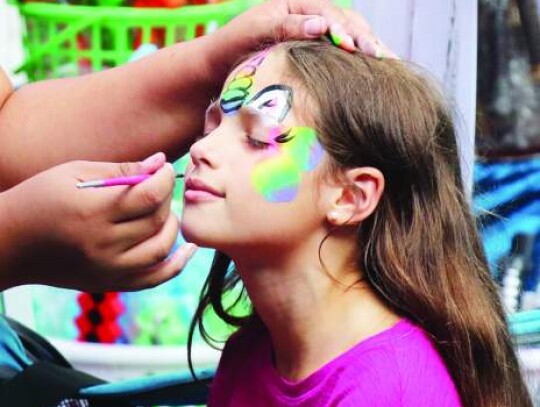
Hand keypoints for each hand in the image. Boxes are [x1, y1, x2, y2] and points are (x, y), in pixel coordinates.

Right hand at [0, 152, 195, 291]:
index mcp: (91, 211)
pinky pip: (153, 278)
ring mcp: (107, 268)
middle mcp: (102, 244)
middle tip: (159, 186)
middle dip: (167, 198)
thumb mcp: (73, 172)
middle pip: (157, 220)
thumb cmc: (41, 198)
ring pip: (161, 248)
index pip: (148, 194)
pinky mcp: (109, 282)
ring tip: (164, 211)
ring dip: (172, 226)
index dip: (164, 178)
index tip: (164, 168)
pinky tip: (188, 248)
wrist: (10, 243)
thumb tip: (160, 162)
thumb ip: (121, 170)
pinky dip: (176, 264)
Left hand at [207, 0, 395, 77]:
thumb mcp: (259, 30)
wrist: (222, 62)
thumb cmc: (236, 43)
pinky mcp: (317, 52)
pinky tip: (374, 72)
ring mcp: (316, 33)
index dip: (343, 29)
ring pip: (350, 35)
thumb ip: (288, 25)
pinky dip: (358, 61)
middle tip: (382, 57)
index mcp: (298, 3)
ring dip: (368, 49)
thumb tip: (322, 25)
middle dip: (366, 38)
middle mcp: (311, 15)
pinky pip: (342, 53)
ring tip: (389, 63)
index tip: (352, 46)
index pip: (329, 13)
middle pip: (348, 21)